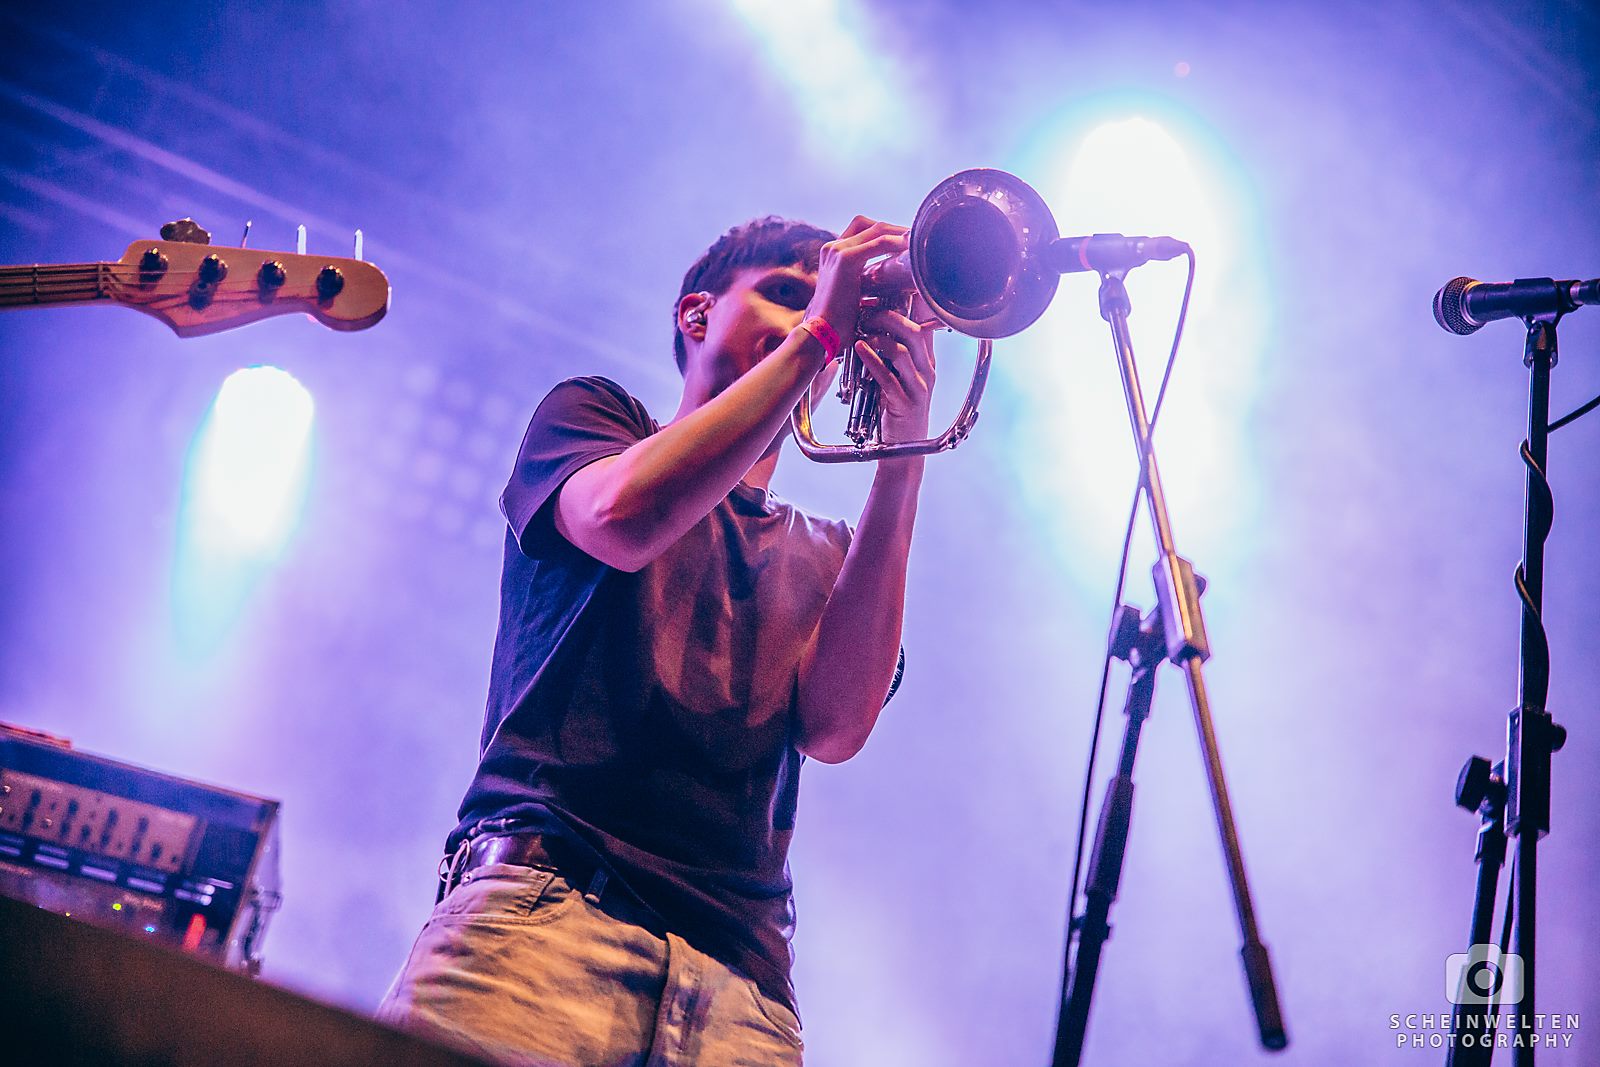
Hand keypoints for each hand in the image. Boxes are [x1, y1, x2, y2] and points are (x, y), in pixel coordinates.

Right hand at [805, 216, 907, 344]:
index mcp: (831, 255)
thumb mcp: (851, 295)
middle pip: (868, 224)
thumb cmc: (838, 324)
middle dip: (893, 228)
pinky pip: (878, 244)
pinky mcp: (845, 259)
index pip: (860, 230)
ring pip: (876, 229)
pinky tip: (910, 249)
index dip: (884, 231)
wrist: (820, 335)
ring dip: (899, 233)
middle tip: (914, 239)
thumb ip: (864, 282)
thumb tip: (887, 281)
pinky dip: (896, 243)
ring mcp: (837, 251)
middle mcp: (831, 248)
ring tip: (917, 242)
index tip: (903, 241)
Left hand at [852, 308, 937, 444]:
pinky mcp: (905, 403)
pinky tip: (858, 349)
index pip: (925, 326)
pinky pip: (887, 377)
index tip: (888, 292)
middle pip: (914, 332)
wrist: (903, 451)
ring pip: (902, 352)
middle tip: (868, 311)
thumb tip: (876, 328)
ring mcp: (919, 388)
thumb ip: (893, 355)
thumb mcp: (900, 377)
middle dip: (890, 316)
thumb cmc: (897, 409)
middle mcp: (928, 372)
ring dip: (878, 337)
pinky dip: (871, 360)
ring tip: (860, 331)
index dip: (909, 306)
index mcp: (927, 362)